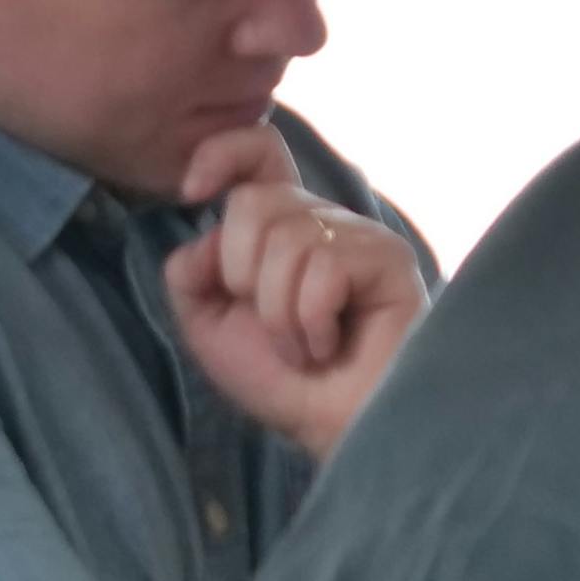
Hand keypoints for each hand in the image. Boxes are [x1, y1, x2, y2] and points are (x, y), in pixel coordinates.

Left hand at [164, 125, 426, 459]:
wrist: (335, 430)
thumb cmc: (284, 385)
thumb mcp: (209, 327)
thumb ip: (190, 273)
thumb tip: (205, 233)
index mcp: (280, 227)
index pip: (258, 150)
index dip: (221, 153)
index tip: (193, 192)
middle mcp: (321, 222)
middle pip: (255, 201)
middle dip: (242, 274)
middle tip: (270, 325)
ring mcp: (358, 237)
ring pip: (287, 238)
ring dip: (279, 314)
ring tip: (303, 347)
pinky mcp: (388, 259)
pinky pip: (325, 267)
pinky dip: (311, 322)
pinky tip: (330, 346)